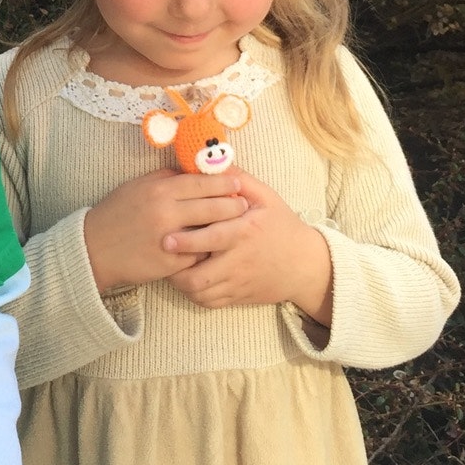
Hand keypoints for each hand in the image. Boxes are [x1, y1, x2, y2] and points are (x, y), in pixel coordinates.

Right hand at [83, 169, 248, 293]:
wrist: (93, 249)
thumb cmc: (116, 213)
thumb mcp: (137, 187)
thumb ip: (165, 178)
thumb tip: (192, 171)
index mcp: (160, 191)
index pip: (201, 183)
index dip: (223, 182)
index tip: (238, 181)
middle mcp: (166, 213)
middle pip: (212, 206)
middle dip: (233, 204)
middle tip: (246, 204)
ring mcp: (169, 240)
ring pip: (209, 233)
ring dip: (226, 229)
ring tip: (239, 225)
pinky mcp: (170, 264)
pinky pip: (198, 256)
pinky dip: (208, 250)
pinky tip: (217, 248)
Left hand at [163, 170, 333, 320]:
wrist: (304, 265)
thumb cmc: (281, 225)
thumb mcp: (266, 197)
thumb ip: (239, 180)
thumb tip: (212, 162)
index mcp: (245, 232)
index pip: (212, 239)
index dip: (188, 240)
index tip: (166, 238)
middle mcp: (240, 261)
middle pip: (200, 276)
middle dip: (175, 269)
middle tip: (160, 256)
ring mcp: (238, 283)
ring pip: (200, 292)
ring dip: (181, 281)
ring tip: (169, 265)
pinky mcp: (237, 297)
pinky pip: (208, 302)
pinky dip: (193, 293)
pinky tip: (186, 278)